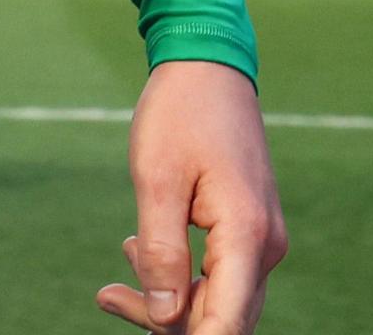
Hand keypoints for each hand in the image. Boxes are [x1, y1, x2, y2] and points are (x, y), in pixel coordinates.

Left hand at [97, 60, 285, 334]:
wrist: (208, 65)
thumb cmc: (180, 114)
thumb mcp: (156, 181)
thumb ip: (161, 254)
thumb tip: (167, 318)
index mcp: (246, 235)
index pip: (225, 324)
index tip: (149, 333)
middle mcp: (264, 245)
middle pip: (221, 319)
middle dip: (165, 322)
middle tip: (107, 295)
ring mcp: (261, 238)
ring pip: (218, 300)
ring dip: (167, 300)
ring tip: (114, 278)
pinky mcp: (249, 229)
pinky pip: (219, 274)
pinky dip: (180, 276)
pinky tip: (135, 253)